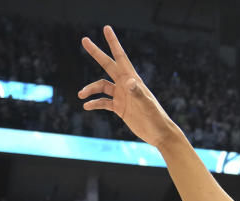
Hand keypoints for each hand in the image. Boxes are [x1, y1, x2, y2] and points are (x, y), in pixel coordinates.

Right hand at [80, 27, 179, 148]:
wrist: (159, 134)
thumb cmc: (156, 118)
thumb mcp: (146, 105)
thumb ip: (138, 93)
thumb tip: (129, 81)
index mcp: (133, 80)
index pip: (120, 57)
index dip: (113, 42)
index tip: (106, 28)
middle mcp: (126, 85)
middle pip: (108, 65)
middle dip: (96, 53)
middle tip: (84, 39)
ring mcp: (122, 96)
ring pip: (101, 86)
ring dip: (90, 89)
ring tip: (81, 95)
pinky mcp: (120, 108)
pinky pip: (104, 102)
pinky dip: (95, 103)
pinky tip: (86, 107)